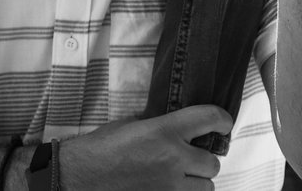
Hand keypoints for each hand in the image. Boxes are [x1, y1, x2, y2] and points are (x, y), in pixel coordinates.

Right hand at [57, 105, 231, 190]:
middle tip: (190, 160)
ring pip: (206, 189)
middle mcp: (173, 159)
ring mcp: (169, 187)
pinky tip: (168, 189)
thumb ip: (159, 123)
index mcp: (164, 131)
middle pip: (213, 163)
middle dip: (203, 161)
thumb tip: (180, 123)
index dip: (223, 120)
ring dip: (197, 184)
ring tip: (179, 180)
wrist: (78, 178)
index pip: (210, 119)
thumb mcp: (131, 125)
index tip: (223, 124)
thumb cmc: (100, 149)